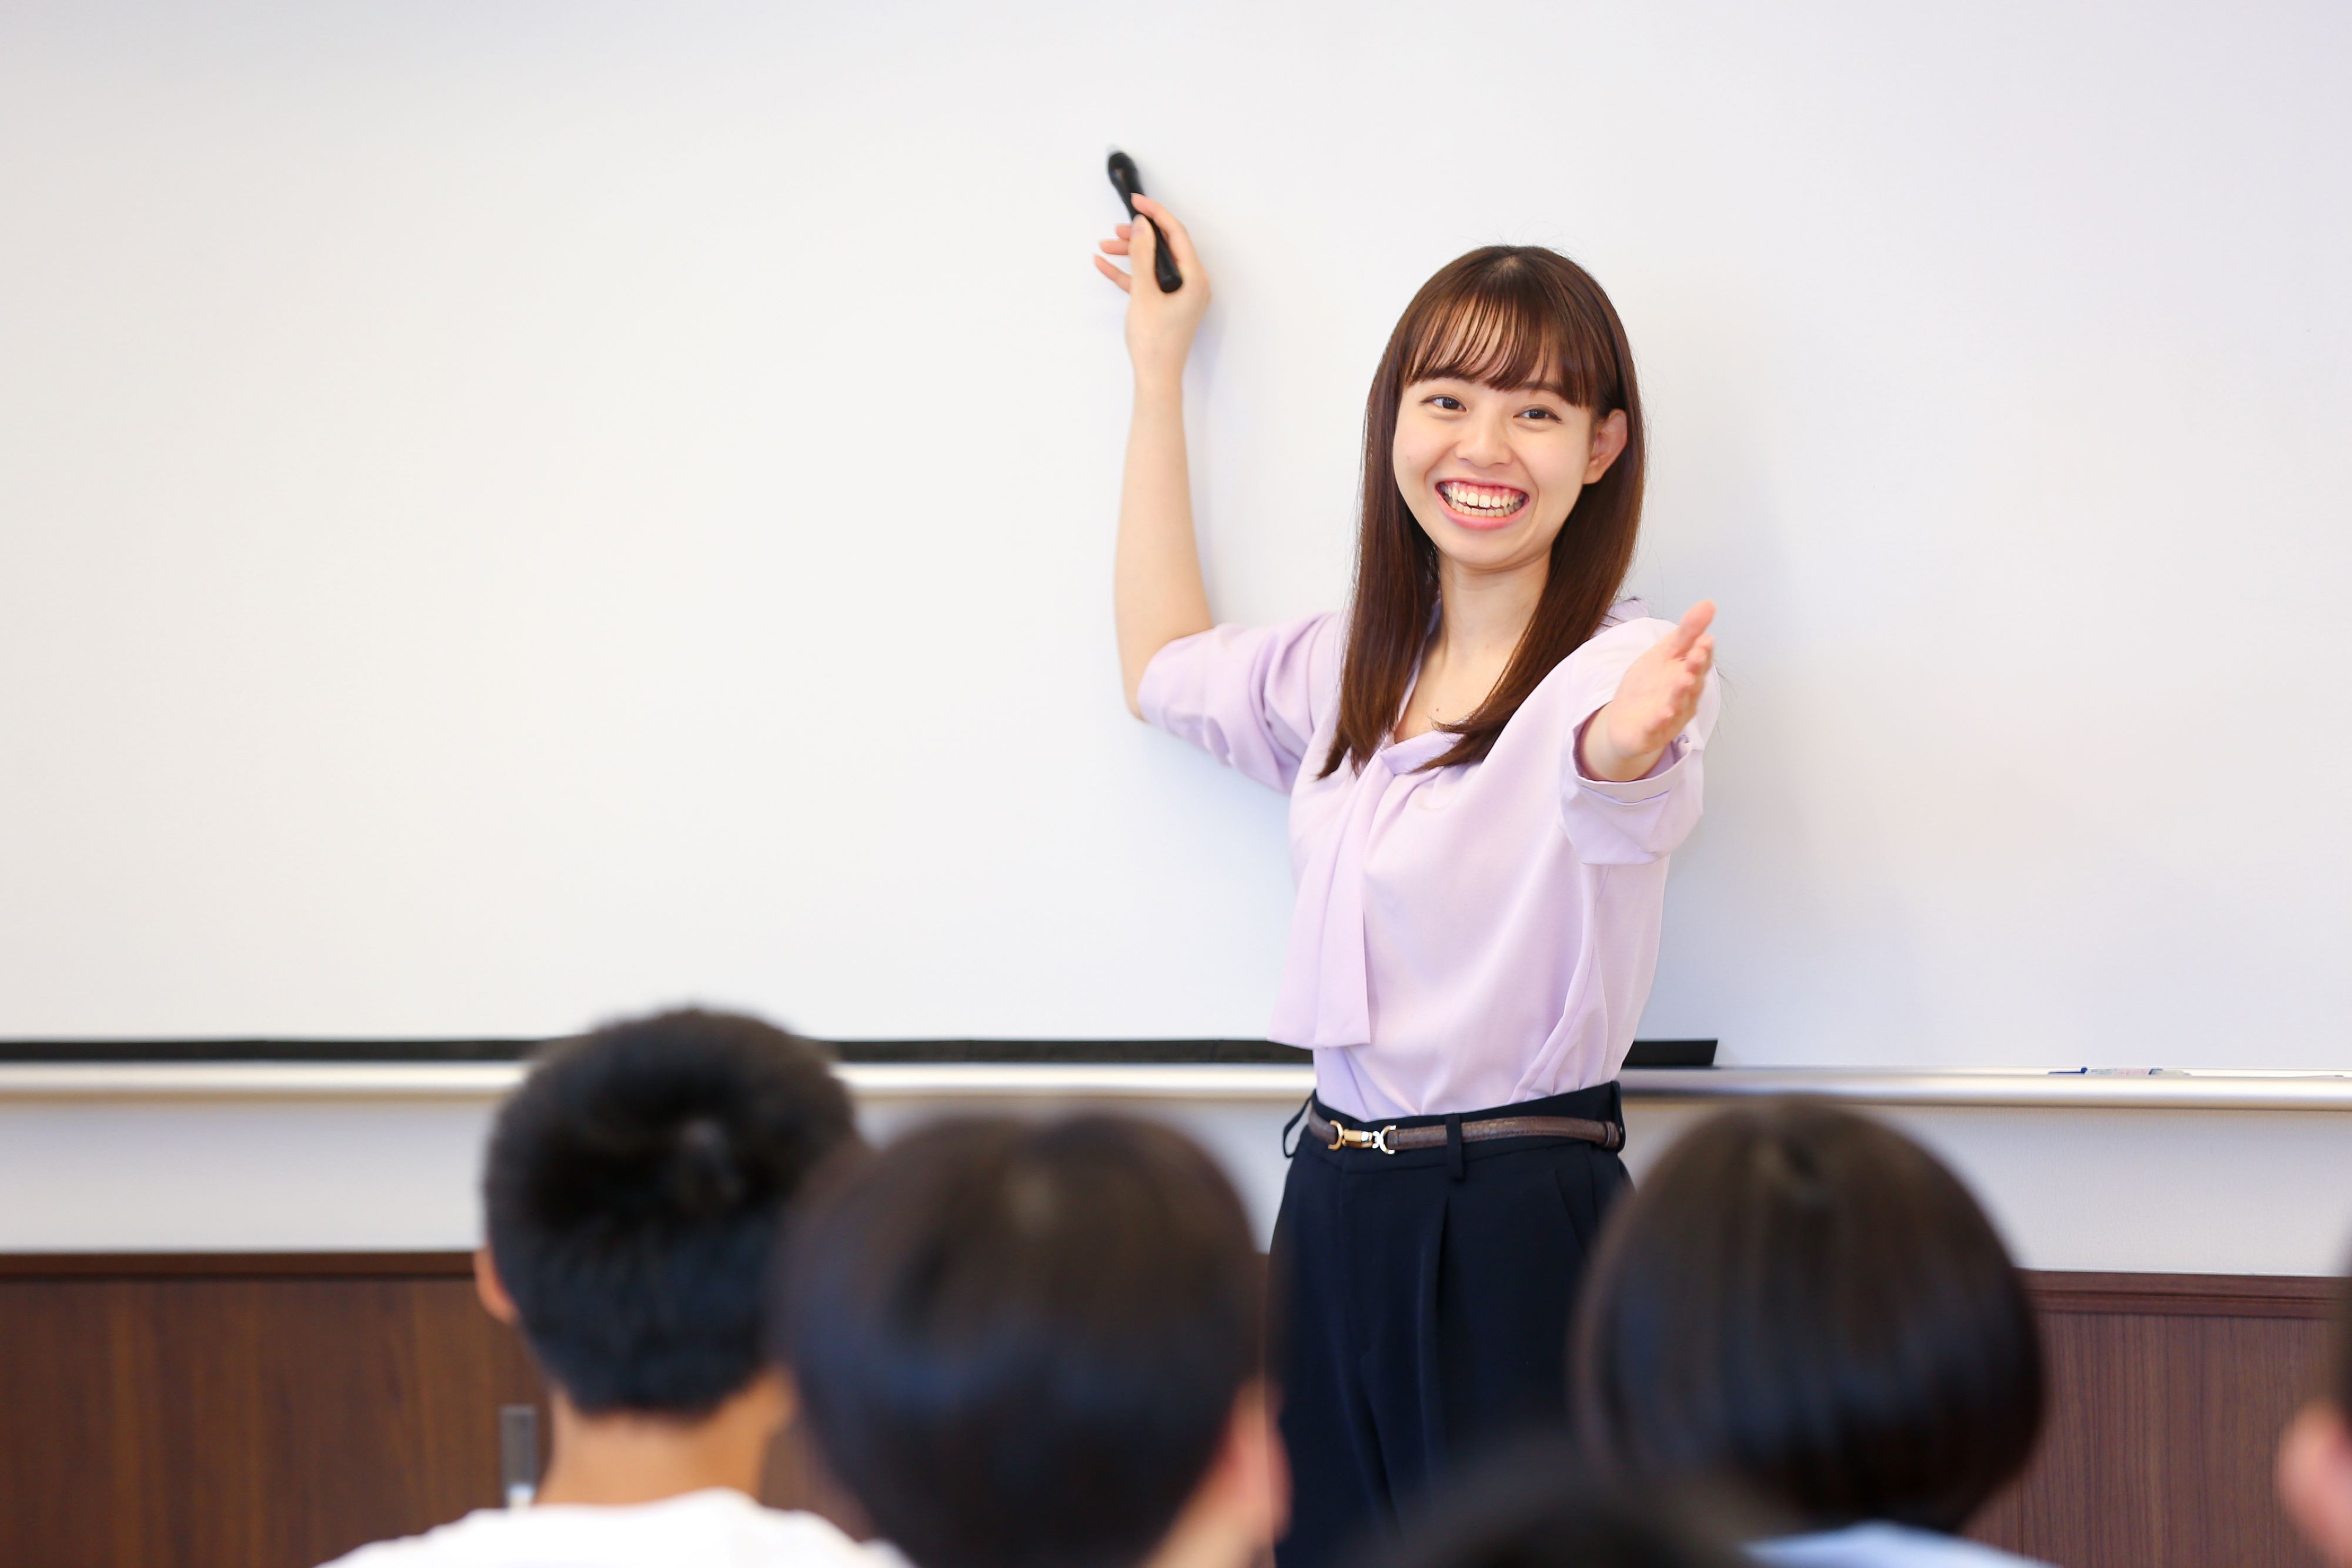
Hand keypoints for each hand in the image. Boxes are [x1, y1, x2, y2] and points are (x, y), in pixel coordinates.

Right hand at [1093, 195, 1211, 384]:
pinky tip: (1105, 265)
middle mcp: (1193, 283)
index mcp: (1195, 278)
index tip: (1136, 200)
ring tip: (1105, 247)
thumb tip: (1143, 225)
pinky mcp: (1168, 305)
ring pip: (1154, 263)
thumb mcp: (1144, 293)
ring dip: (1130, 253)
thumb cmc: (1155, 342)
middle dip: (1138, 236)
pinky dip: (1129, 273)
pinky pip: (1149, 281)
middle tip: (1116, 230)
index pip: (1176, 233)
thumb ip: (1143, 256)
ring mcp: (1181, 295)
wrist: (1156, 379)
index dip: (1156, 213)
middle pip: (1164, 247)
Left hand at [1581, 601, 1715, 782]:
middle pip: (1692, 683)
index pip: (1699, 661)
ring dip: (1681, 692)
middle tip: (1697, 653)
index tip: (1705, 638)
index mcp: (1688, 675)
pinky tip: (1663, 713)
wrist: (1626, 723)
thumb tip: (1709, 604)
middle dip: (1695, 668)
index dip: (1703, 651)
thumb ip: (1686, 632)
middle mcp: (1684, 698)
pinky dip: (1660, 720)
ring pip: (1678, 704)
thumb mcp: (1665, 654)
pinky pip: (1656, 727)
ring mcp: (1670, 718)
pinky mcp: (1650, 733)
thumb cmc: (1651, 687)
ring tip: (1684, 679)